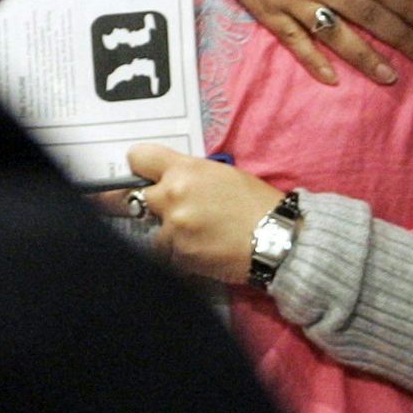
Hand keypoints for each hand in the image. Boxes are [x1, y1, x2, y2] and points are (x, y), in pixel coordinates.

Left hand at [126, 143, 283, 284]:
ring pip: (153, 232)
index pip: (138, 157)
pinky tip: (205, 250)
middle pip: (134, 198)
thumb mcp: (222, 174)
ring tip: (200, 236)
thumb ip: (188, 174)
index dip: (140, 167)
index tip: (143, 176)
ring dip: (169, 235)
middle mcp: (173, 195)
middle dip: (152, 205)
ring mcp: (174, 227)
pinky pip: (169, 254)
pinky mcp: (179, 254)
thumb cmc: (256, 203)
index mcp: (185, 170)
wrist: (277, 238)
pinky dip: (182, 254)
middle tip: (173, 212)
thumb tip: (166, 181)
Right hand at [209, 0, 412, 85]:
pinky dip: (313, 60)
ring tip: (389, 76)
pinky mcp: (267, 11)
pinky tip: (333, 79)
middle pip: (367, 14)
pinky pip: (294, 41)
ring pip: (336, 34)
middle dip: (398, 36)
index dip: (407, 6)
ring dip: (364, 57)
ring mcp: (292, 0)